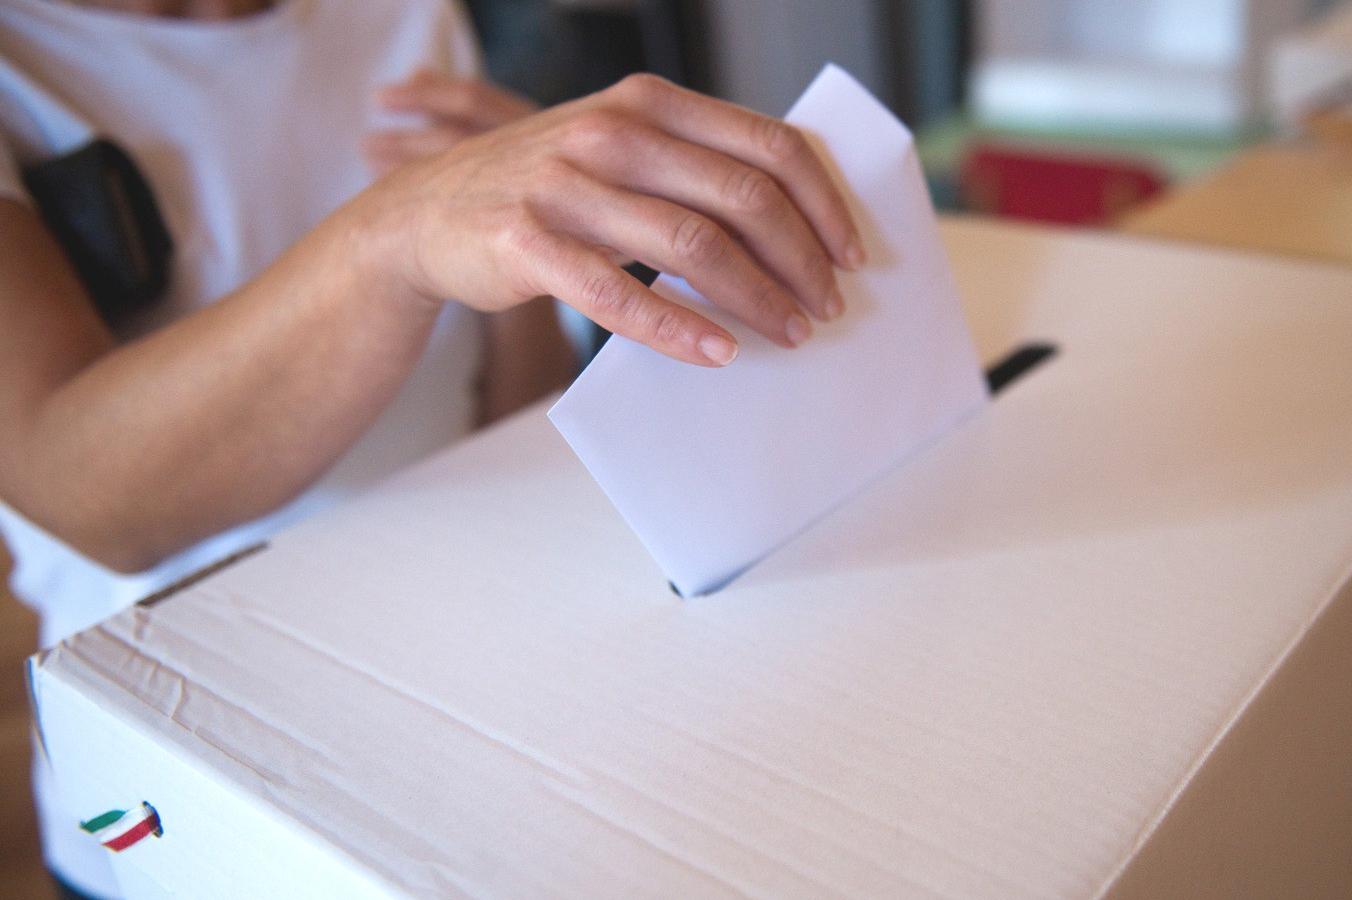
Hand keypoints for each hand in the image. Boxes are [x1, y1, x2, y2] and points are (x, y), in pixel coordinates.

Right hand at [346, 73, 864, 366]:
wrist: (422, 214)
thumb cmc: (547, 191)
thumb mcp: (618, 150)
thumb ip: (691, 164)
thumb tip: (792, 217)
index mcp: (648, 103)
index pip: (768, 144)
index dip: (822, 203)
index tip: (851, 254)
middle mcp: (612, 132)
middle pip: (743, 197)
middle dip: (800, 260)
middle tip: (827, 307)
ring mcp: (566, 185)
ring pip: (693, 246)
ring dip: (756, 299)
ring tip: (790, 334)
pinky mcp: (527, 243)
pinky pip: (618, 294)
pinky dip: (677, 329)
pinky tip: (718, 355)